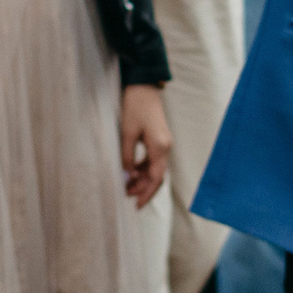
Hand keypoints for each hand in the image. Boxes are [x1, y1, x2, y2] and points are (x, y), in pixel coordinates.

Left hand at [120, 83, 172, 206]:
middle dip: (144, 189)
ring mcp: (164, 143)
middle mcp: (166, 147)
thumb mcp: (127, 132)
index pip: (156, 178)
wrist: (143, 86)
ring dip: (142, 179)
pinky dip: (143, 168)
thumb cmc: (135, 107)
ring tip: (126, 185)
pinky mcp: (159, 139)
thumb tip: (126, 175)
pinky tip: (131, 171)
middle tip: (127, 197)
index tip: (135, 205)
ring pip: (155, 169)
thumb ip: (127, 156)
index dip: (146, 193)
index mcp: (160, 147)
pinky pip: (153, 160)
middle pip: (158, 176)